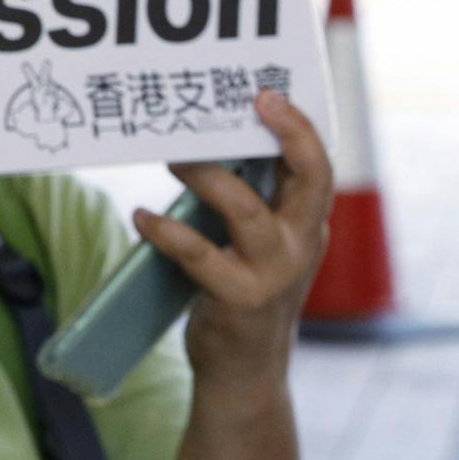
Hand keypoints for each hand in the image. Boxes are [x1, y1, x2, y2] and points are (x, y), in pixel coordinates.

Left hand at [137, 91, 333, 400]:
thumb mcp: (252, 239)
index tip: (269, 93)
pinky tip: (141, 216)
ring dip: (208, 179)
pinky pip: (200, 257)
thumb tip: (196, 137)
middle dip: (287, 137)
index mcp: (305, 223)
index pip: (318, 167)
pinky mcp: (240, 300)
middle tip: (253, 102)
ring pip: (247, 213)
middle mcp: (300, 244)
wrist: (244, 366)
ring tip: (173, 159)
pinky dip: (167, 233)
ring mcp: (273, 274)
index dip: (300, 128)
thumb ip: (240, 195)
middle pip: (310, 181)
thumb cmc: (239, 283)